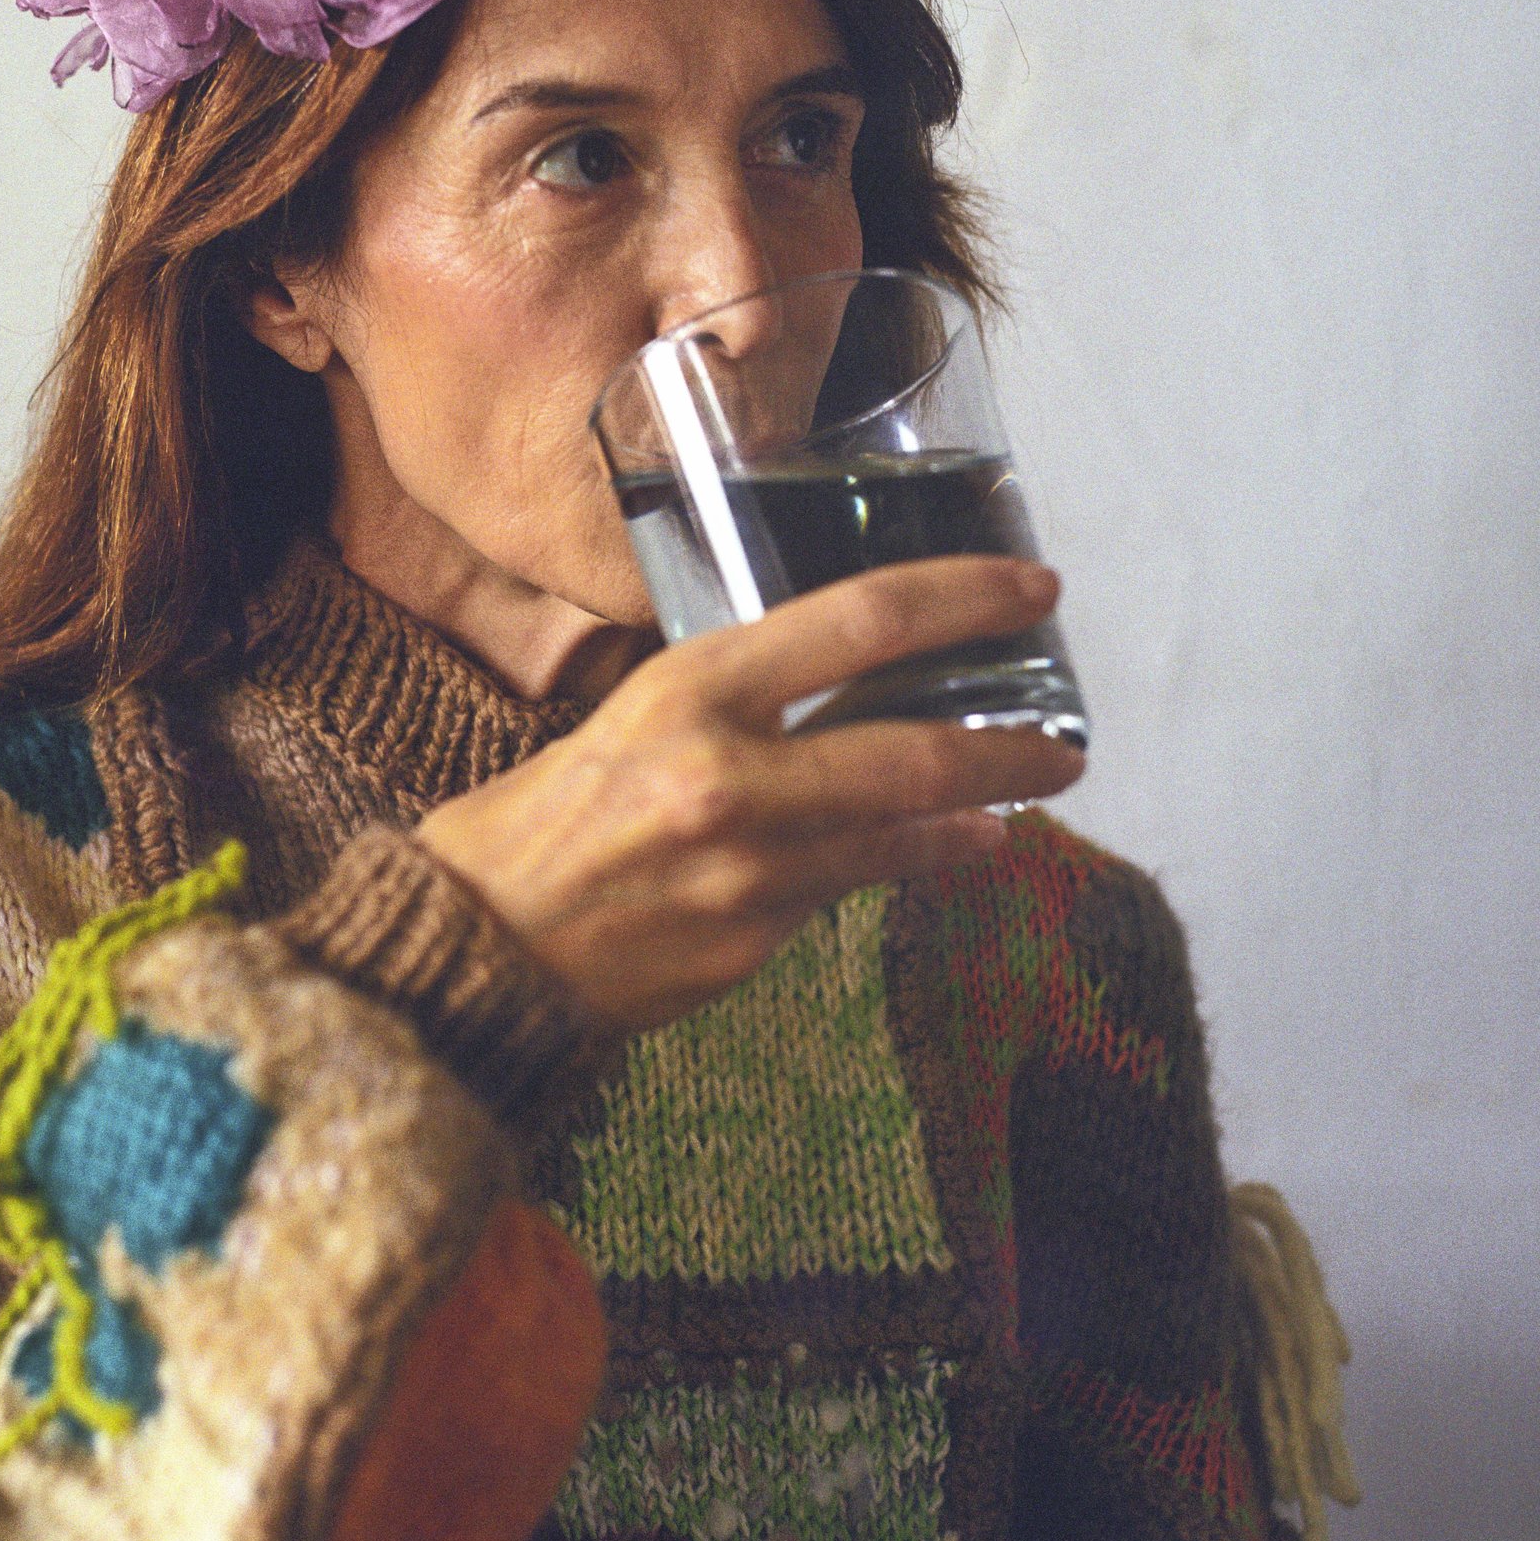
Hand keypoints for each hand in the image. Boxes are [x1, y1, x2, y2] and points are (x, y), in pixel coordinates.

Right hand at [415, 556, 1086, 1037]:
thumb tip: (824, 690)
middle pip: (914, 753)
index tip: (1031, 588)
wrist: (471, 951)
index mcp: (688, 694)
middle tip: (1068, 744)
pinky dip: (888, 871)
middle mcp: (728, 779)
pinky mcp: (753, 949)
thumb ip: (725, 707)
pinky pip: (842, 895)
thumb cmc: (529, 827)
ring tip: (1014, 807)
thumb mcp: (621, 725)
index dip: (963, 598)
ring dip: (974, 821)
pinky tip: (922, 860)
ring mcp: (749, 874)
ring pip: (900, 838)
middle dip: (1011, 750)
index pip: (860, 622)